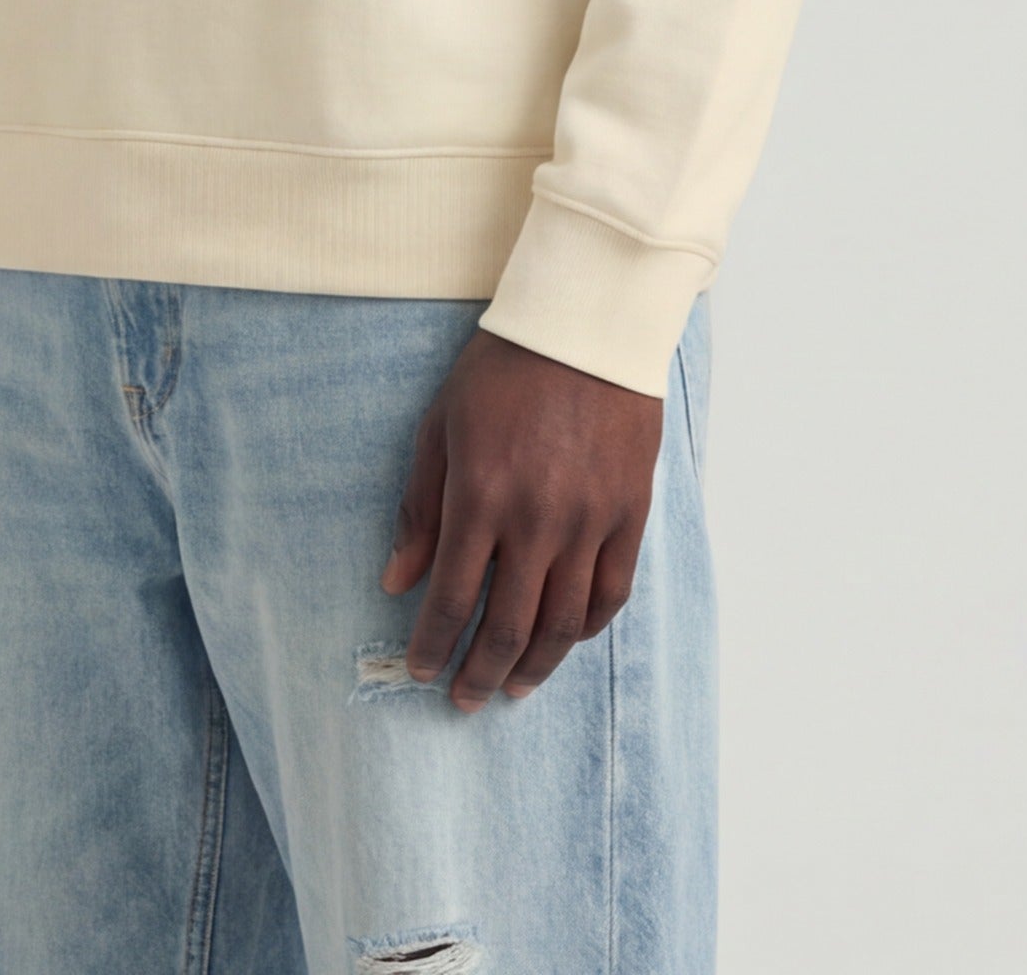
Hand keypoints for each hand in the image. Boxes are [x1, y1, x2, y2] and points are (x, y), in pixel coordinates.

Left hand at [380, 327, 662, 712]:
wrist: (585, 326)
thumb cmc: (503, 369)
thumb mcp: (441, 426)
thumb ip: (420, 507)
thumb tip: (396, 581)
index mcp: (481, 496)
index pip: (453, 598)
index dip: (434, 644)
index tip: (421, 669)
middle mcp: (537, 520)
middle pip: (508, 626)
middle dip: (479, 673)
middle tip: (463, 700)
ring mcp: (590, 520)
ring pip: (564, 623)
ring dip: (534, 666)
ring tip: (512, 687)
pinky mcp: (630, 513)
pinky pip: (611, 591)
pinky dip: (588, 627)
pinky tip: (567, 640)